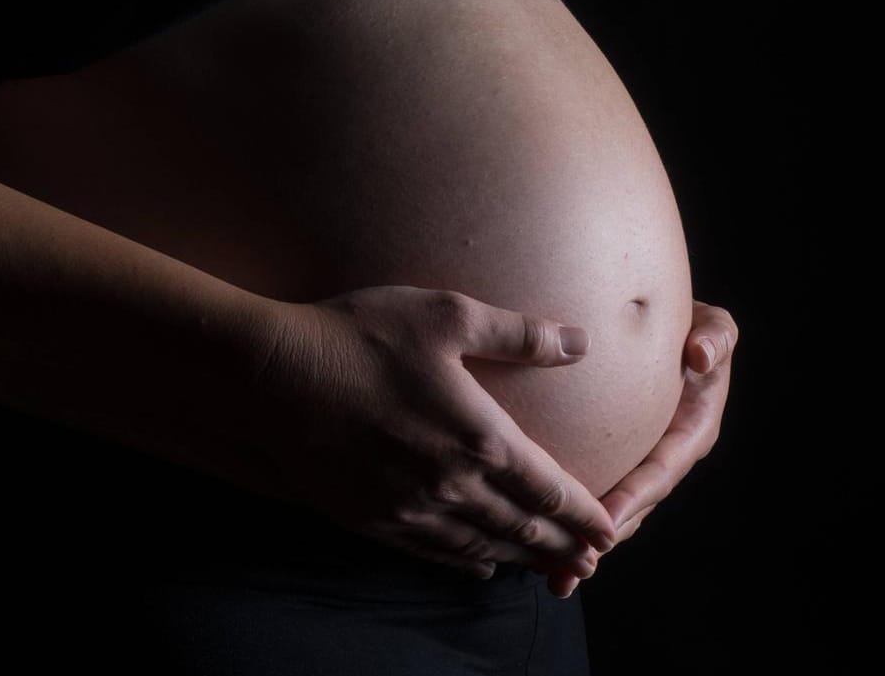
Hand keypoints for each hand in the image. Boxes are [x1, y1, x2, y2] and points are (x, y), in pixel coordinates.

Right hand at [246, 285, 616, 581]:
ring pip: (483, 546)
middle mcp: (452, 487)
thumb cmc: (360, 335)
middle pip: (523, 529)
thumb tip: (580, 343)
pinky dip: (467, 561)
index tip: (612, 530)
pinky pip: (434, 552)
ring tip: (549, 568)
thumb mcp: (447, 316)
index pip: (551, 490)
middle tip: (592, 563)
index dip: (586, 515)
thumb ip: (519, 334)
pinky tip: (480, 563)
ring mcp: (410, 510)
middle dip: (563, 547)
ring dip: (522, 559)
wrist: (273, 378)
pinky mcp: (372, 520)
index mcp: (481, 439)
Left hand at [543, 299, 738, 596]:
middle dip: (604, 536)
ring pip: (611, 510)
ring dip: (583, 542)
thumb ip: (715, 337)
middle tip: (573, 564)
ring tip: (554, 575)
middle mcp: (666, 456)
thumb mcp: (712, 327)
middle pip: (634, 506)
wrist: (666, 330)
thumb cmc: (692, 326)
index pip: (661, 469)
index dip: (635, 495)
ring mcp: (640, 464)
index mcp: (692, 430)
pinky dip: (567, 518)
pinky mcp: (615, 463)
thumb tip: (701, 356)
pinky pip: (592, 493)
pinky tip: (536, 547)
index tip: (605, 517)